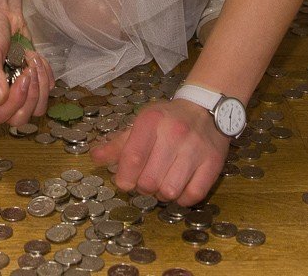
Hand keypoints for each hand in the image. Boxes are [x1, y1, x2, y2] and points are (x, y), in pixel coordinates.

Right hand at [0, 3, 51, 126]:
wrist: (1, 13)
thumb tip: (1, 100)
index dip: (15, 103)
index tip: (22, 76)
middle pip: (20, 118)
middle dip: (31, 95)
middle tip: (29, 70)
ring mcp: (16, 92)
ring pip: (37, 107)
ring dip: (40, 83)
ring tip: (31, 59)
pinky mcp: (31, 82)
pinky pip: (47, 89)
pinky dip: (46, 73)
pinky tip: (34, 57)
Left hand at [91, 98, 229, 205]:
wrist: (205, 109)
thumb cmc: (167, 119)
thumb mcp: (141, 124)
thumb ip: (118, 143)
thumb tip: (94, 158)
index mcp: (151, 121)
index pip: (132, 159)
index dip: (124, 179)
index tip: (126, 181)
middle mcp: (174, 133)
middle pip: (149, 182)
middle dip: (143, 187)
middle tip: (148, 178)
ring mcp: (196, 149)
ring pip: (169, 192)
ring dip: (163, 193)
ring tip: (164, 181)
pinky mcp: (213, 163)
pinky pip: (193, 196)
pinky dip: (183, 198)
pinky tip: (181, 185)